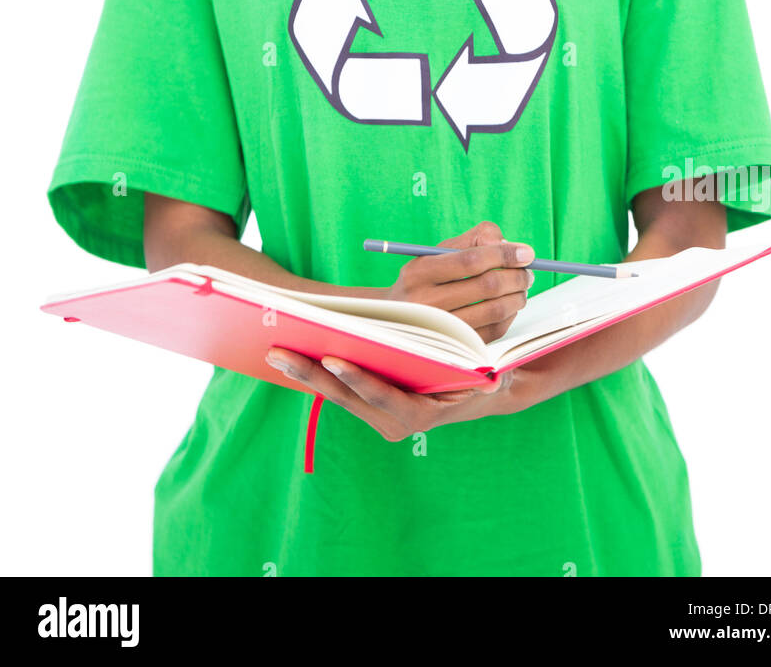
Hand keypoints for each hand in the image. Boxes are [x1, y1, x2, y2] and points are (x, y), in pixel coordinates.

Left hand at [264, 347, 520, 440]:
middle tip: (280, 352)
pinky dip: (313, 369)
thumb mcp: (490, 377)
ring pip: (334, 393)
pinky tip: (292, 348)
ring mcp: (375, 415)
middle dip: (311, 373)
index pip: (382, 397)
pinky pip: (336, 388)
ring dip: (304, 371)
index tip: (333, 359)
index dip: (357, 379)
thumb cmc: (483, 378)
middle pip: (344, 396)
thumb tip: (495, 377)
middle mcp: (392, 422)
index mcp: (419, 415)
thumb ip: (489, 377)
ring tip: (275, 349)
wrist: (479, 393)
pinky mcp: (366, 403)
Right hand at [386, 218, 535, 341]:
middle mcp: (426, 302)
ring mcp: (441, 329)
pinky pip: (494, 331)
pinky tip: (510, 305)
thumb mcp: (439, 251)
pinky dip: (510, 315)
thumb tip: (507, 245)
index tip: (527, 253)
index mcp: (419, 272)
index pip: (470, 260)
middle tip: (528, 272)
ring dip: (517, 296)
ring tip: (522, 287)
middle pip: (487, 286)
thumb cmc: (426, 278)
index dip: (503, 255)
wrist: (398, 318)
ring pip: (494, 310)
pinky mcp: (456, 347)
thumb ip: (474, 238)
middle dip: (517, 276)